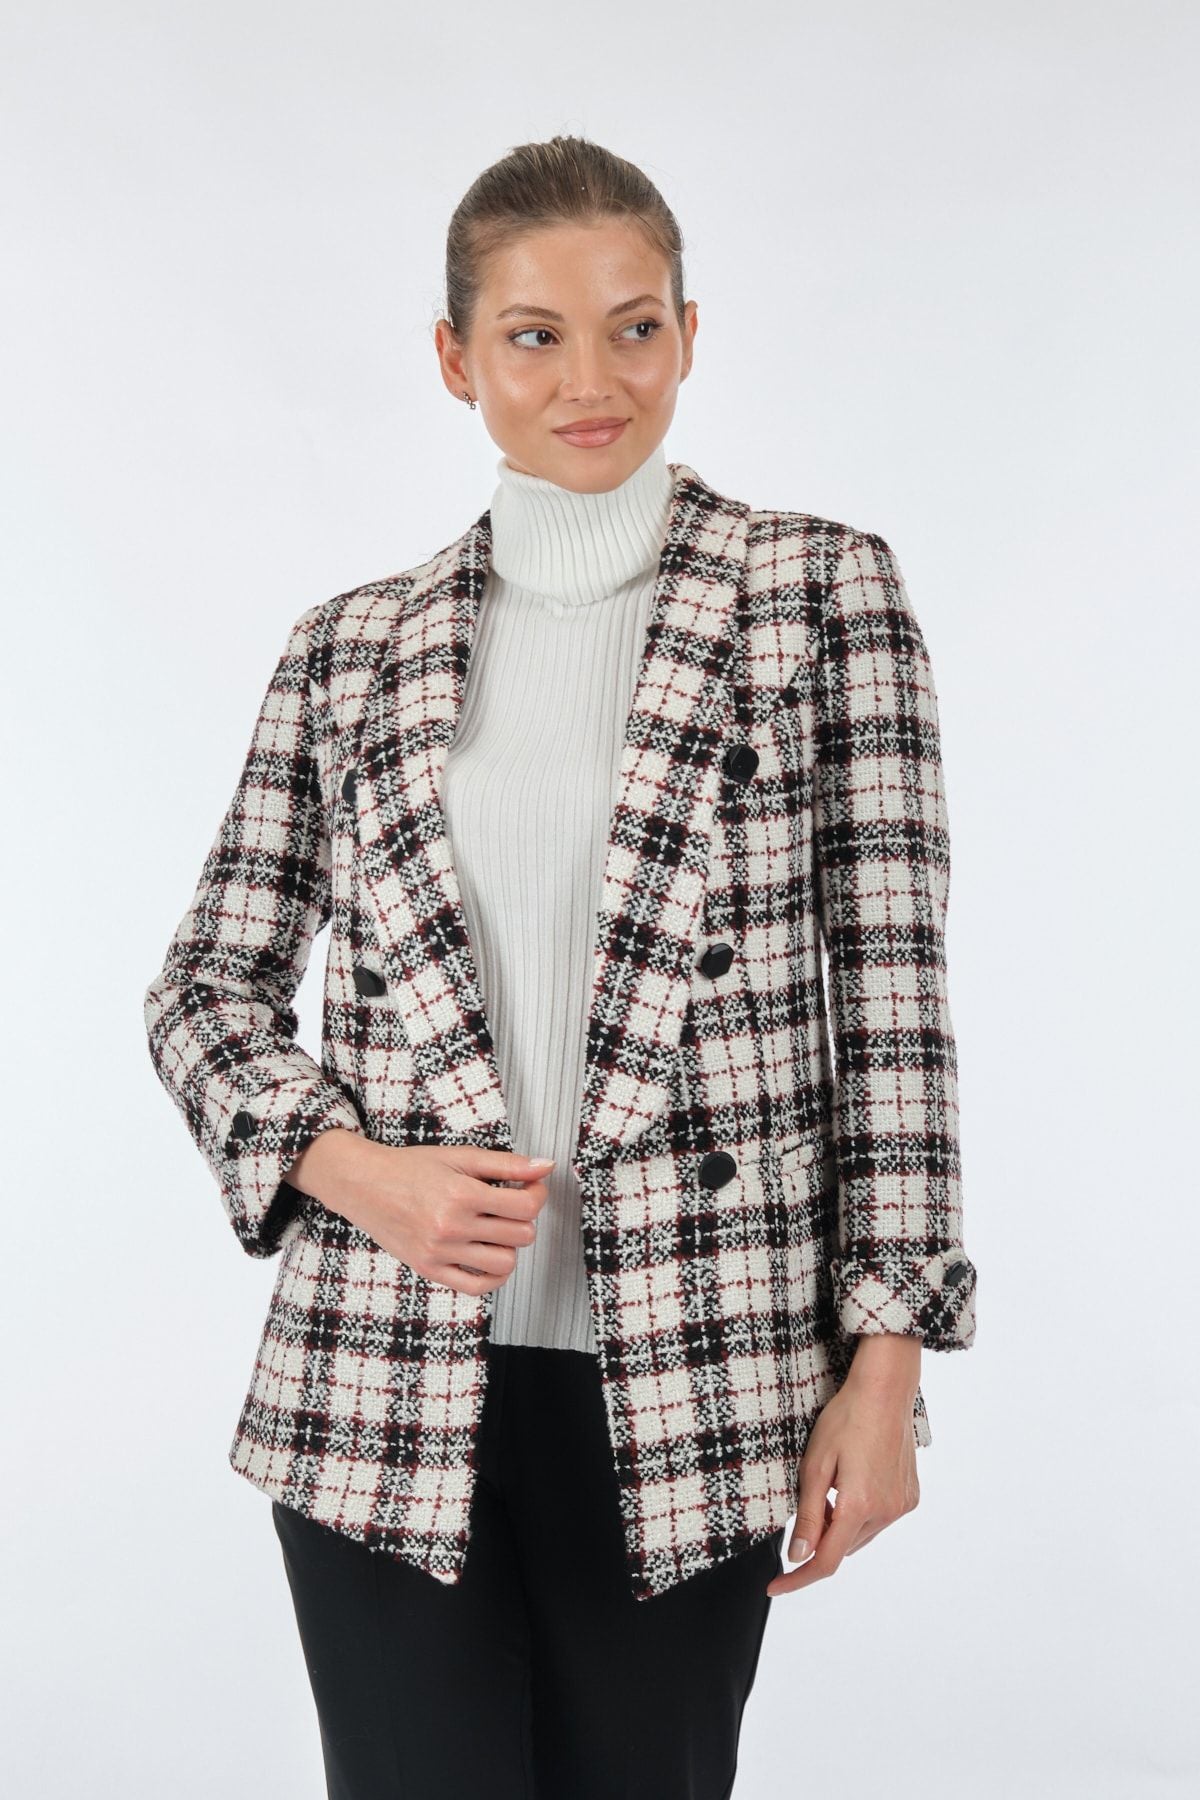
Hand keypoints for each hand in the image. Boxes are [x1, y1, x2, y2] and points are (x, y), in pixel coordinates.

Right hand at [285, 1129, 553, 1294]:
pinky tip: (490, 1256)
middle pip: (521, 1235)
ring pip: (505, 1263)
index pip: (526, 1206)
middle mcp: (452, 1226)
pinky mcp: (430, 1269)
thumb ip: (506, 1163)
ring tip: (496, 1229)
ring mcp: (440, 1252)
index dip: (537, 1195)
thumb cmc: (412, 1167)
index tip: (530, 1188)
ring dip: (510, 1246)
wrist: (365, 1184)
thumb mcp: (460, 1156)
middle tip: (511, 1206)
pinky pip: (477, 1287)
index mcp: (462, 1193)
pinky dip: (494, 1276)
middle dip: (524, 1219)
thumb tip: (547, 1166)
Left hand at [765, 1335, 921, 1597]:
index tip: (776, 1586)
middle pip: (843, 1547)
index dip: (798, 1578)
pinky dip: (862, 1513)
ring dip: (843, 1525)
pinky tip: (856, 1479)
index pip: (825, 1561)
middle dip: (822, 1537)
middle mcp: (886, 1512)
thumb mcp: (815, 1465)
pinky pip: (879, 1519)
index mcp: (859, 1506)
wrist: (884, 1391)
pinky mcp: (910, 1497)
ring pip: (861, 1535)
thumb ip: (810, 1515)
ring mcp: (901, 1506)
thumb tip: (798, 1556)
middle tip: (813, 1499)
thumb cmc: (846, 1419)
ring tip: (836, 1483)